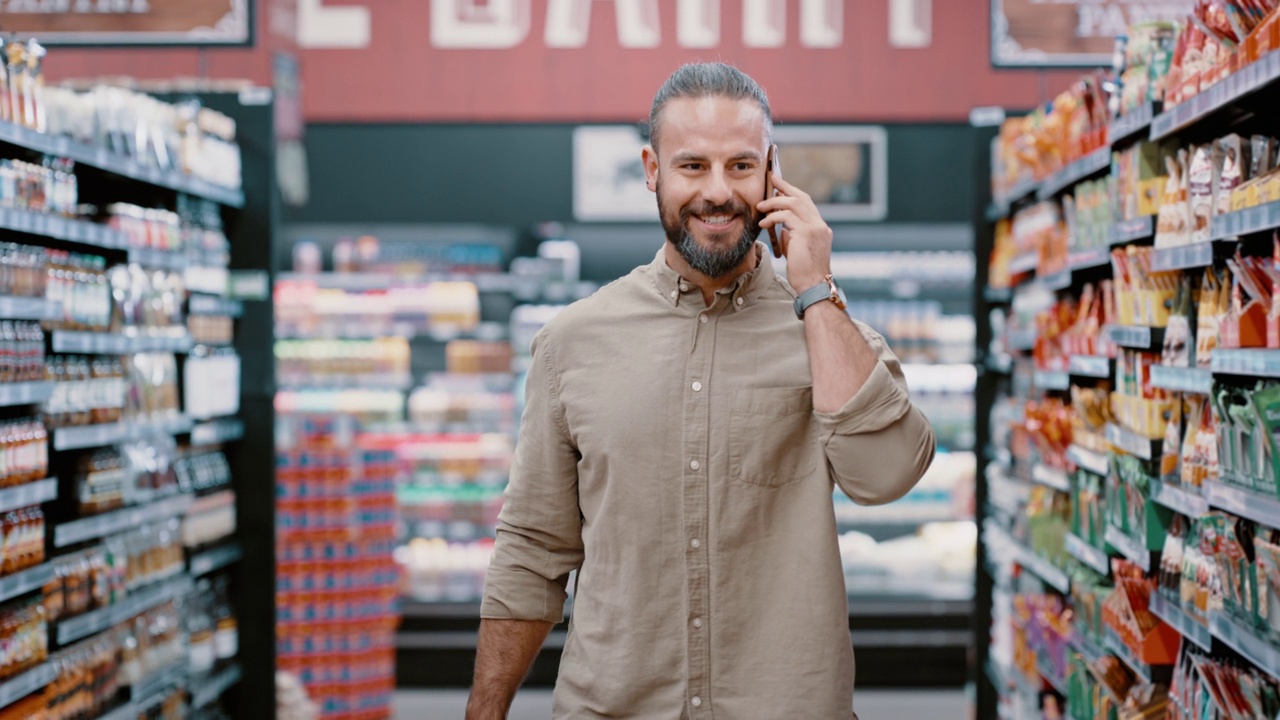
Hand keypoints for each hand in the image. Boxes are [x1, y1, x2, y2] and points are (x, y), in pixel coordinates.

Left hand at [756, 172, 833, 290]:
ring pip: (794, 203)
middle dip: (785, 187)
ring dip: (775, 203)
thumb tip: (782, 228)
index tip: (780, 184)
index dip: (793, 192)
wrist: (813, 286)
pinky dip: (773, 217)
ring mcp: (815, 228)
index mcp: (820, 228)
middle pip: (802, 197)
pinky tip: (764, 223)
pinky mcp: (806, 233)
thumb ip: (792, 236)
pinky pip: (786, 217)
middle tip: (771, 180)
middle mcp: (820, 225)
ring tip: (761, 207)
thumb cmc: (803, 272)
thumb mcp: (797, 250)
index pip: (807, 203)